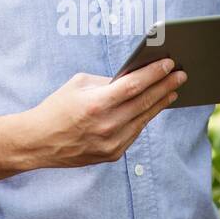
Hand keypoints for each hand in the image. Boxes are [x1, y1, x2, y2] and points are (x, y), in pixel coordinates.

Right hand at [17, 58, 186, 168]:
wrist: (38, 142)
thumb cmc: (57, 107)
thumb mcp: (79, 85)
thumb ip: (108, 82)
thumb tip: (135, 78)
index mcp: (97, 104)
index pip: (134, 85)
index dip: (154, 73)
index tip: (170, 63)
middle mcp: (107, 125)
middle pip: (144, 102)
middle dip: (165, 86)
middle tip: (181, 75)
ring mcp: (111, 143)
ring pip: (144, 119)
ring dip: (160, 103)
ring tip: (172, 91)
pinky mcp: (112, 154)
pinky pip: (134, 133)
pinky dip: (144, 118)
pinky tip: (153, 108)